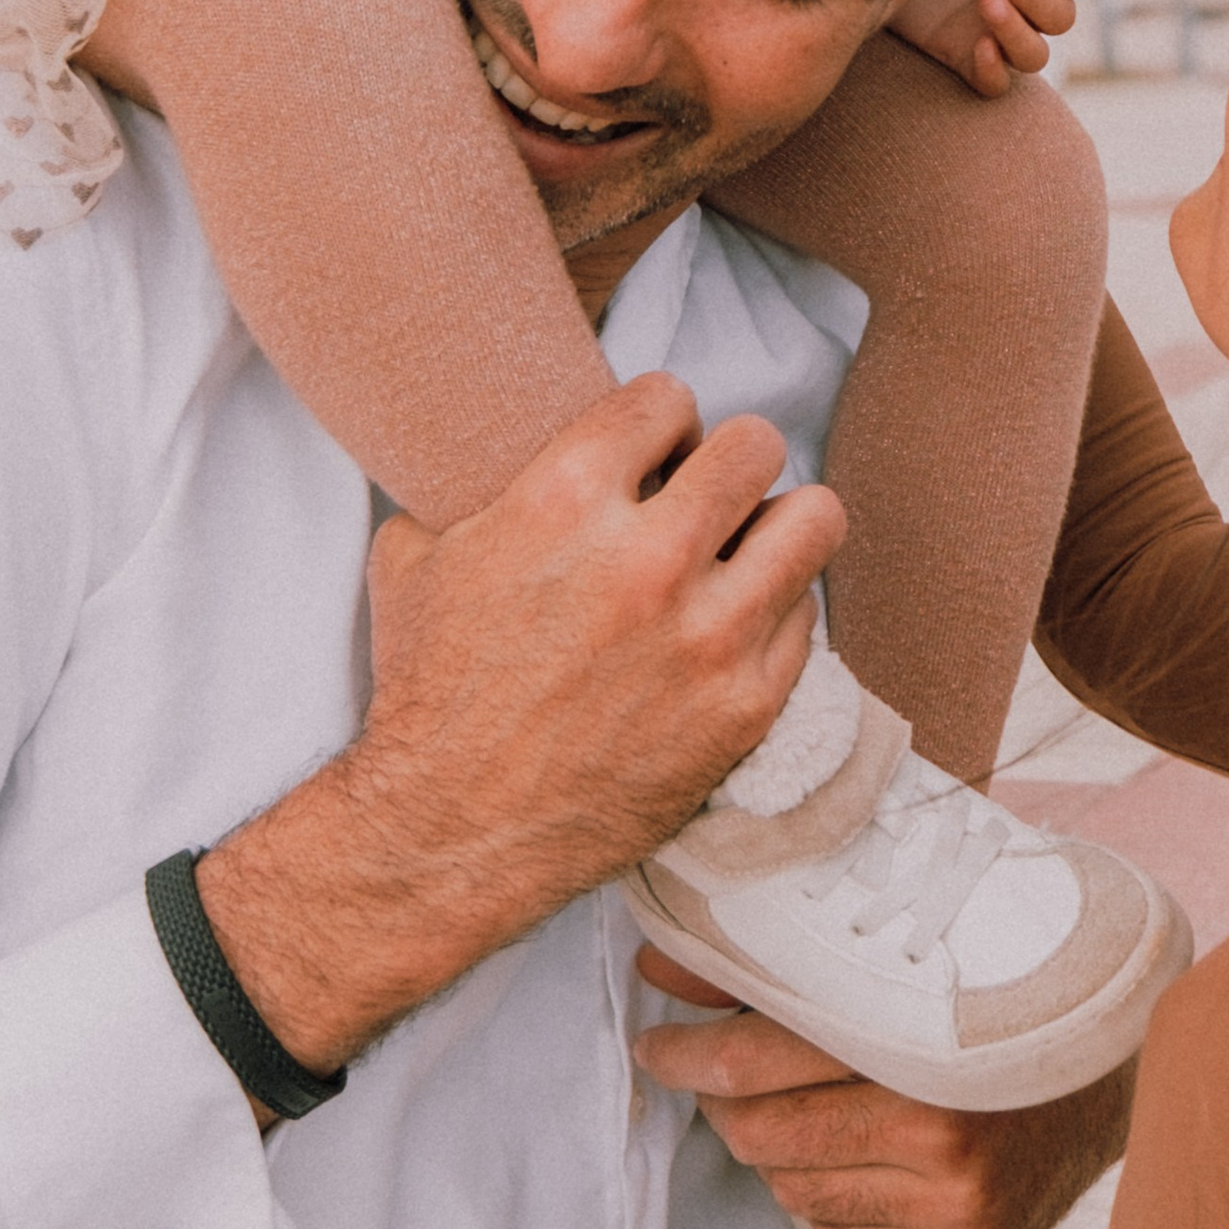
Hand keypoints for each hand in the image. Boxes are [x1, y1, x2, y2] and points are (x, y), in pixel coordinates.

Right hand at [199, 380, 843, 1075]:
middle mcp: (649, 557)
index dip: (660, 423)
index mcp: (564, 500)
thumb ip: (471, 488)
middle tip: (709, 498)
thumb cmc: (429, 693)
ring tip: (748, 550)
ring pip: (814, 520)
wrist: (452, 830)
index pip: (667, 397)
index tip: (653, 455)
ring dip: (780, 527)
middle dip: (730, 463)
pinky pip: (806, 618)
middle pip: (755, 444)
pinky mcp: (744, 707)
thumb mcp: (414, 558)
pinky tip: (734, 630)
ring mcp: (707, 636)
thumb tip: (486, 447)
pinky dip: (774, 617)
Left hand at [630, 944, 1133, 1228]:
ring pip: (795, 1190)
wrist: (1115, 1064)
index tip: (653, 1041)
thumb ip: (777, 969)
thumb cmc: (986, 997)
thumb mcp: (895, 964)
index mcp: (917, 1038)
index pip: (760, 1057)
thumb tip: (659, 961)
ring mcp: (953, 1199)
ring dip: (776, 1153)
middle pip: (765, 1134)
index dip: (689, 1052)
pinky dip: (827, 1200)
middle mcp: (937, 1126)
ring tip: (801, 1112)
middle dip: (724, 1106)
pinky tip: (853, 1160)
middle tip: (717, 1077)